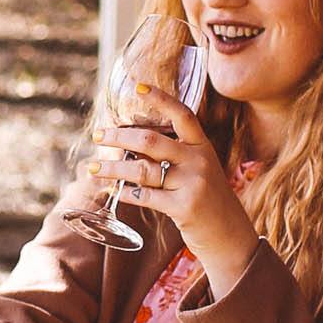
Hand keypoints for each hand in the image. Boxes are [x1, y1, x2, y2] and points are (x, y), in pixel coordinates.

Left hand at [86, 85, 258, 293]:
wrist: (229, 234)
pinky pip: (146, 196)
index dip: (161, 99)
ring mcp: (193, 184)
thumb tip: (129, 143)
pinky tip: (116, 191)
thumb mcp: (199, 169)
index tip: (138, 87)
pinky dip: (126, 193)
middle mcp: (199, 161)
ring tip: (93, 168)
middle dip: (119, 137)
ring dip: (113, 168)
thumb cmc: (206, 198)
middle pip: (151, 141)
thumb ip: (174, 155)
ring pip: (142, 170)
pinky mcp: (184, 207)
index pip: (183, 115)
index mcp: (203, 146)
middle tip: (98, 135)